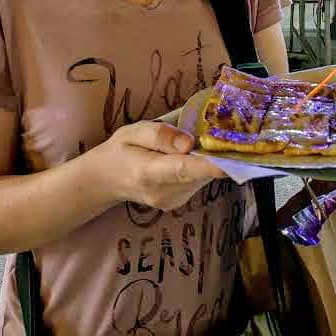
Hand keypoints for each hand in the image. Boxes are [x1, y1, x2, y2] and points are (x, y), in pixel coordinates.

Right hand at [100, 121, 226, 211]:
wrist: (106, 180)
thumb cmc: (120, 151)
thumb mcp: (132, 132)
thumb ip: (160, 135)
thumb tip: (189, 142)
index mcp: (148, 172)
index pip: (183, 170)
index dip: (208, 166)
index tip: (229, 162)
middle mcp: (163, 192)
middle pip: (199, 173)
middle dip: (214, 155)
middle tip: (223, 133)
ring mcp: (172, 201)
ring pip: (202, 177)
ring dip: (206, 160)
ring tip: (198, 142)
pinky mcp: (178, 203)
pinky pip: (198, 181)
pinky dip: (200, 168)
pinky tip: (189, 157)